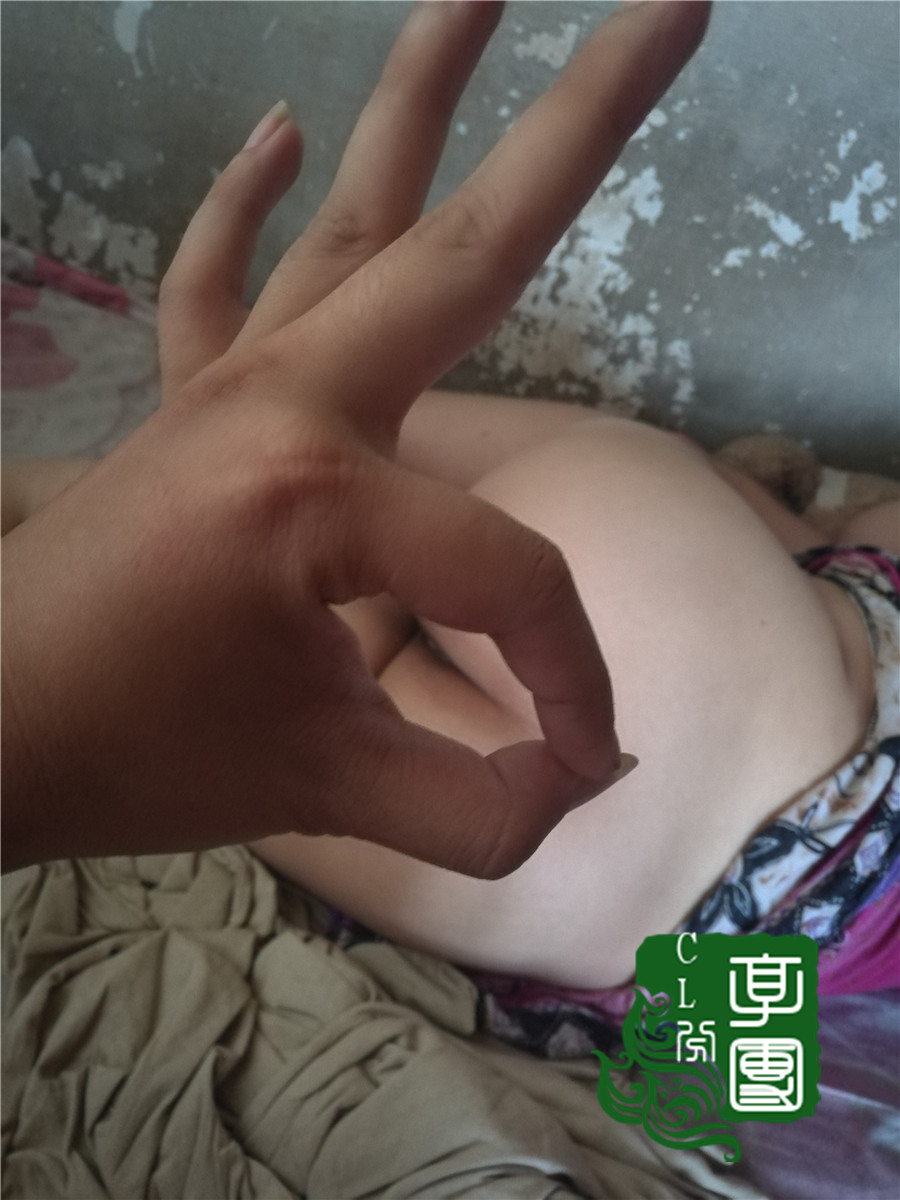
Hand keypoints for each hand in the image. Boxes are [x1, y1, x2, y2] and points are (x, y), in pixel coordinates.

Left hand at [1, 0, 709, 876]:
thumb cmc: (137, 757)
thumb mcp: (328, 793)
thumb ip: (478, 806)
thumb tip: (578, 779)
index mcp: (324, 495)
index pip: (509, 574)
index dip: (567, 680)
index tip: (579, 759)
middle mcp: (287, 400)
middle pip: (465, 248)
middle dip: (584, 124)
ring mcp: (234, 383)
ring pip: (349, 222)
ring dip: (415, 101)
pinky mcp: (193, 399)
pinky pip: (218, 277)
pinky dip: (246, 203)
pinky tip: (281, 131)